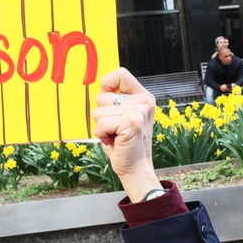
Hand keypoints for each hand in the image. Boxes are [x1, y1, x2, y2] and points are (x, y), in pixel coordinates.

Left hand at [90, 68, 159, 201]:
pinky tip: (115, 141)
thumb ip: (115, 99)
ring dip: (102, 126)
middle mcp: (144, 101)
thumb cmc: (124, 143)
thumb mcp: (122, 115)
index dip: (107, 85)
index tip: (110, 103)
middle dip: (102, 114)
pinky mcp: (131, 123)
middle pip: (102, 96)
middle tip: (115, 128)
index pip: (120, 74)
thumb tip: (101, 87)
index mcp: (143, 96)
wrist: (136, 168)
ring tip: (116, 135)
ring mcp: (139, 111)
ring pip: (99, 111)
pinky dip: (102, 135)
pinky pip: (101, 123)